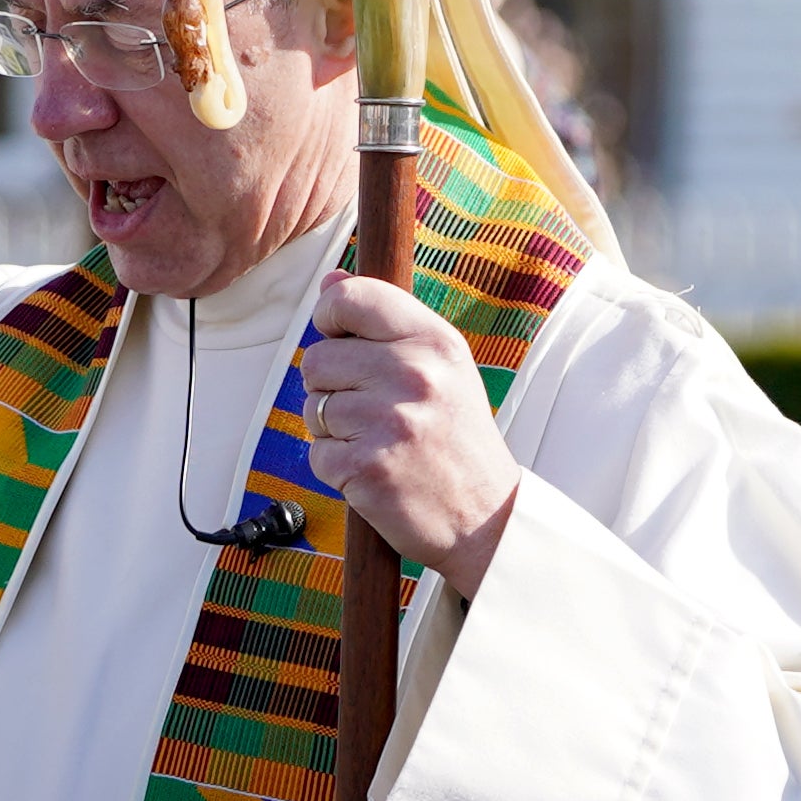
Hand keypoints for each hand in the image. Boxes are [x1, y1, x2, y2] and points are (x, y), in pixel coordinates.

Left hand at [302, 270, 522, 595]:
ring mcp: (390, 422)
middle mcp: (414, 375)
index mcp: (434, 342)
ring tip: (379, 442)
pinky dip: (336, 467)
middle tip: (371, 410)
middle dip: (330, 386)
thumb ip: (385, 322)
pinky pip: (317, 453)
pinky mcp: (367, 467)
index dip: (329, 314)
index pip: (351, 297)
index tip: (337, 335)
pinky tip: (374, 471)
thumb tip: (331, 281)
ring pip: (313, 406)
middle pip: (318, 358)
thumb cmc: (457, 439)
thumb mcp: (442, 368)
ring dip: (333, 430)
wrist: (487, 519)